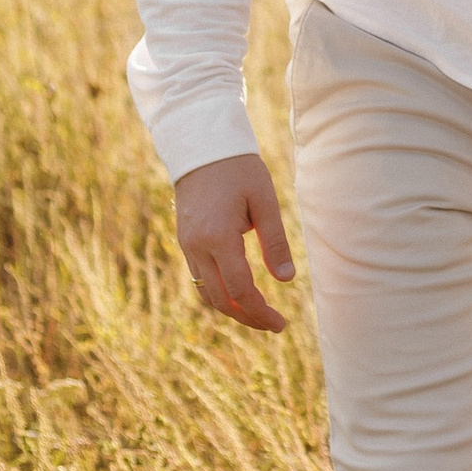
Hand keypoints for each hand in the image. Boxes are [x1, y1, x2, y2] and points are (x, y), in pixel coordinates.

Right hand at [172, 149, 294, 330]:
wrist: (201, 146)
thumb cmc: (239, 169)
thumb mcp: (264, 201)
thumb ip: (275, 242)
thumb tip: (286, 280)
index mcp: (218, 237)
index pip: (240, 289)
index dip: (260, 312)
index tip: (280, 324)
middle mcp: (197, 247)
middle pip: (221, 299)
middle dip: (247, 317)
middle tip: (274, 324)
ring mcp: (187, 245)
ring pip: (206, 293)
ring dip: (231, 308)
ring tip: (258, 313)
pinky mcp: (185, 241)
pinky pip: (199, 278)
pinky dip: (218, 292)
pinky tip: (238, 293)